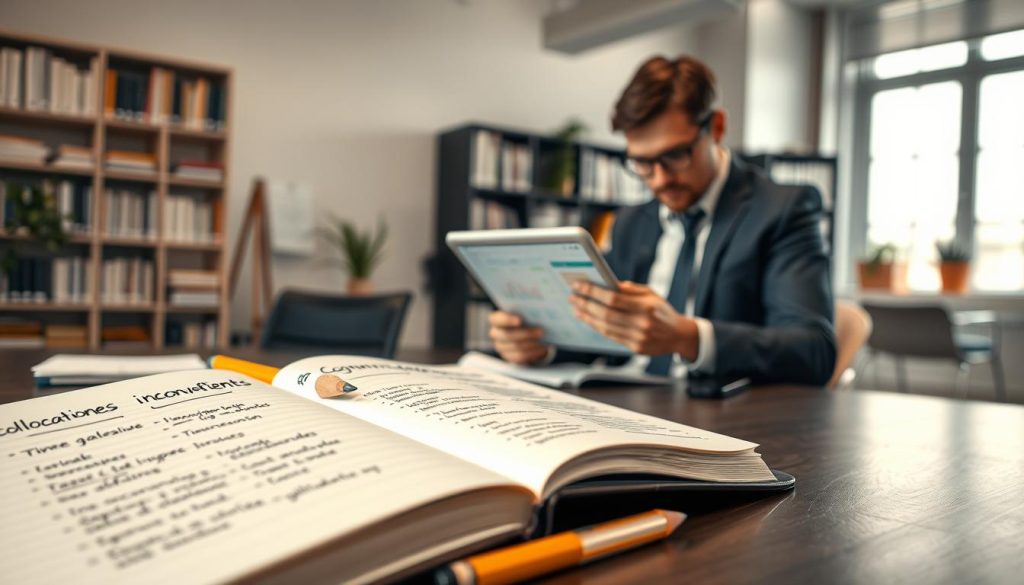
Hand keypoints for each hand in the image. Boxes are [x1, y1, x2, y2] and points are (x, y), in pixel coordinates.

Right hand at [488, 311, 551, 364]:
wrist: (526, 333)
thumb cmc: (525, 318)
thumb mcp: (525, 312)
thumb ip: (528, 309)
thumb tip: (543, 308)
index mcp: (496, 320)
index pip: (497, 319)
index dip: (507, 319)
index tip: (520, 320)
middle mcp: (496, 334)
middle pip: (507, 335)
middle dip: (526, 333)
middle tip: (541, 331)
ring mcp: (501, 347)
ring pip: (515, 347)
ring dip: (531, 343)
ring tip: (544, 339)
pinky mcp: (509, 357)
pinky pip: (520, 357)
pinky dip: (533, 353)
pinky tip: (543, 348)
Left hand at [569, 281, 698, 358]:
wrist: (679, 335)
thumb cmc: (662, 310)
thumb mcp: (651, 294)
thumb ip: (629, 289)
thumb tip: (605, 284)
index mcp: (646, 306)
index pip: (612, 298)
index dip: (593, 292)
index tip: (578, 285)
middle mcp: (642, 323)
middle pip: (605, 314)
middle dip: (586, 304)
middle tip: (573, 297)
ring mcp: (638, 338)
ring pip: (605, 327)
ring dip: (587, 317)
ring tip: (576, 309)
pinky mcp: (635, 348)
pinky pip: (611, 337)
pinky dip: (597, 327)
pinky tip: (588, 320)